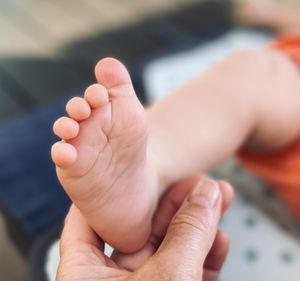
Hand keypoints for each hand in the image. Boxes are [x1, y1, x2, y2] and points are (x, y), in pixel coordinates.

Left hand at [56, 176, 233, 280]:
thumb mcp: (170, 280)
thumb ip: (189, 232)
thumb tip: (208, 191)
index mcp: (84, 274)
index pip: (93, 215)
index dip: (119, 190)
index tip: (143, 168)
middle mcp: (110, 279)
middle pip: (143, 226)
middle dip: (178, 203)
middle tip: (202, 183)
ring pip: (169, 245)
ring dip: (198, 223)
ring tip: (220, 199)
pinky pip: (185, 268)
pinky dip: (205, 253)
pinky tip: (220, 236)